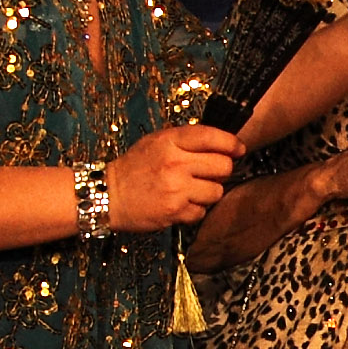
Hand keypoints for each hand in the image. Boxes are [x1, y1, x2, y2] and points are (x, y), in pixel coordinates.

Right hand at [105, 125, 237, 232]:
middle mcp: (175, 163)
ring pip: (217, 191)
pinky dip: (194, 210)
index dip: (232, 144)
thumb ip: (186, 141)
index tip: (238, 150)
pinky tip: (180, 204)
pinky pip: (202, 211)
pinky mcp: (175, 211)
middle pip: (224, 166)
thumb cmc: (134, 168)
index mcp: (170, 141)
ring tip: (189, 190)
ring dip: (208, 193)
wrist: (108, 195)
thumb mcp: (156, 142)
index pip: (212, 137)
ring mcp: (176, 188)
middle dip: (220, 171)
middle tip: (208, 174)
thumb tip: (222, 145)